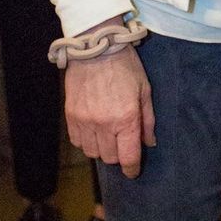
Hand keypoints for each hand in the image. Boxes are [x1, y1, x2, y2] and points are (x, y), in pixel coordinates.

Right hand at [65, 39, 155, 178]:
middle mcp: (104, 124)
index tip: (133, 171)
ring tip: (108, 135)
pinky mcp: (71, 116)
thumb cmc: (125, 67)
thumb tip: (149, 143)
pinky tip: (94, 130)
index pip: (128, 157)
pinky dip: (86, 141)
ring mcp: (85, 121)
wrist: (96, 48)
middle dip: (119, 155)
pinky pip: (78, 141)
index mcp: (126, 118)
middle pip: (110, 158)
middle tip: (123, 142)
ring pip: (92, 152)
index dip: (132, 169)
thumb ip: (148, 120)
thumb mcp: (145, 90)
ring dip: (102, 149)